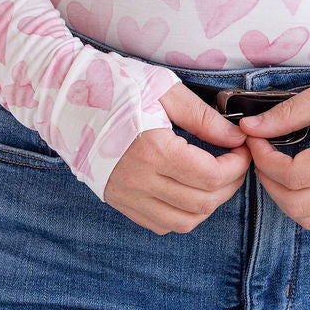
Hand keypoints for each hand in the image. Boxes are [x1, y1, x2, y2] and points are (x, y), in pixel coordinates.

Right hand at [102, 81, 249, 234]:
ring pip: (184, 221)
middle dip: (230, 184)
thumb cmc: (116, 86)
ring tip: (214, 177)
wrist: (67, 98)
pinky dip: (182, 213)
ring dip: (209, 203)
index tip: (241, 148)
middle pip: (203, 203)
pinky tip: (187, 189)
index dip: (237, 165)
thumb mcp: (164, 90)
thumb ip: (203, 117)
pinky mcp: (118, 201)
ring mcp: (127, 196)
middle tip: (234, 161)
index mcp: (153, 150)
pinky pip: (161, 223)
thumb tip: (235, 137)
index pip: (212, 176)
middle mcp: (139, 181)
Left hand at [236, 77, 309, 230]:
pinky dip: (306, 206)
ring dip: (284, 198)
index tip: (255, 140)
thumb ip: (290, 112)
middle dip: (269, 182)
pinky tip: (300, 180)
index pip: (294, 175)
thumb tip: (252, 128)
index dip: (265, 160)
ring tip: (277, 168)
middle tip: (261, 155)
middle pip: (298, 205)